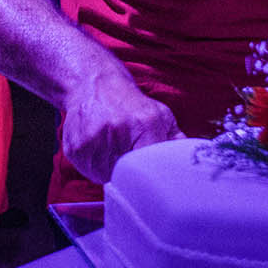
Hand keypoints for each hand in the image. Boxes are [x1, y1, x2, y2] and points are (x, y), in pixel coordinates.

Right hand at [59, 66, 183, 184]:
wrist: (92, 83)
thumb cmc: (129, 103)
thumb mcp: (159, 115)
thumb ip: (176, 141)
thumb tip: (191, 167)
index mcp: (144, 123)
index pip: (152, 167)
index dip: (152, 180)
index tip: (152, 183)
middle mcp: (117, 129)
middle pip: (129, 176)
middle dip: (132, 175)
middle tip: (130, 161)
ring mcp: (93, 139)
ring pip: (107, 177)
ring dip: (112, 172)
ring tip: (113, 151)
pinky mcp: (75, 147)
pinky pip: (89, 172)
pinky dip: (95, 167)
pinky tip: (98, 149)